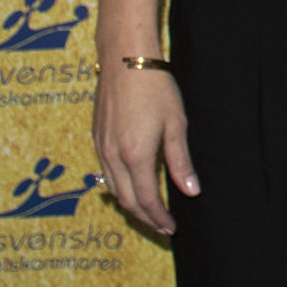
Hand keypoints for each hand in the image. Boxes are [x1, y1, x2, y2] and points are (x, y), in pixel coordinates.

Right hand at [91, 60, 196, 234]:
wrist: (125, 58)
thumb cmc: (155, 87)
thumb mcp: (176, 123)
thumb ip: (180, 161)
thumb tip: (190, 191)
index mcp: (135, 155)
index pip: (147, 200)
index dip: (159, 218)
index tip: (172, 228)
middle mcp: (113, 156)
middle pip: (127, 201)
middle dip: (145, 218)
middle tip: (162, 227)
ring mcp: (101, 147)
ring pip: (113, 189)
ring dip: (131, 205)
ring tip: (149, 212)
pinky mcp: (96, 137)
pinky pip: (105, 173)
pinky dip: (118, 187)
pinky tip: (130, 186)